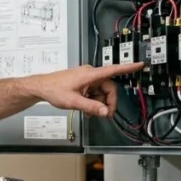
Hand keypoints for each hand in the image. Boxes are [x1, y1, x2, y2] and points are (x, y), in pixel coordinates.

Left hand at [28, 63, 144, 116]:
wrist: (41, 87)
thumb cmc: (54, 90)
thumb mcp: (73, 102)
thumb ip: (91, 107)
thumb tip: (105, 112)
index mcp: (90, 74)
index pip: (113, 70)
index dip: (128, 68)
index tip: (140, 65)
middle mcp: (90, 74)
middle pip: (108, 87)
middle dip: (107, 102)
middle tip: (104, 115)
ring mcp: (86, 79)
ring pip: (101, 92)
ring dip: (98, 103)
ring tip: (89, 112)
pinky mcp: (82, 83)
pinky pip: (94, 92)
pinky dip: (93, 101)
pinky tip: (86, 108)